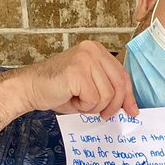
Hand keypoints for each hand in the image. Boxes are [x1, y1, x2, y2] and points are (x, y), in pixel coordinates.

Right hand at [12, 40, 138, 119]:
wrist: (31, 88)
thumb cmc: (59, 89)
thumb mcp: (91, 87)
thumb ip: (109, 90)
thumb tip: (131, 107)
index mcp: (97, 50)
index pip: (122, 74)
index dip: (129, 96)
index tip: (132, 110)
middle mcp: (92, 50)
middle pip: (119, 85)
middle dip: (113, 105)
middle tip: (102, 115)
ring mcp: (85, 59)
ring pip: (107, 95)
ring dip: (94, 106)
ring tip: (79, 101)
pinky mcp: (77, 71)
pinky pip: (93, 98)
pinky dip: (84, 106)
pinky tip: (72, 99)